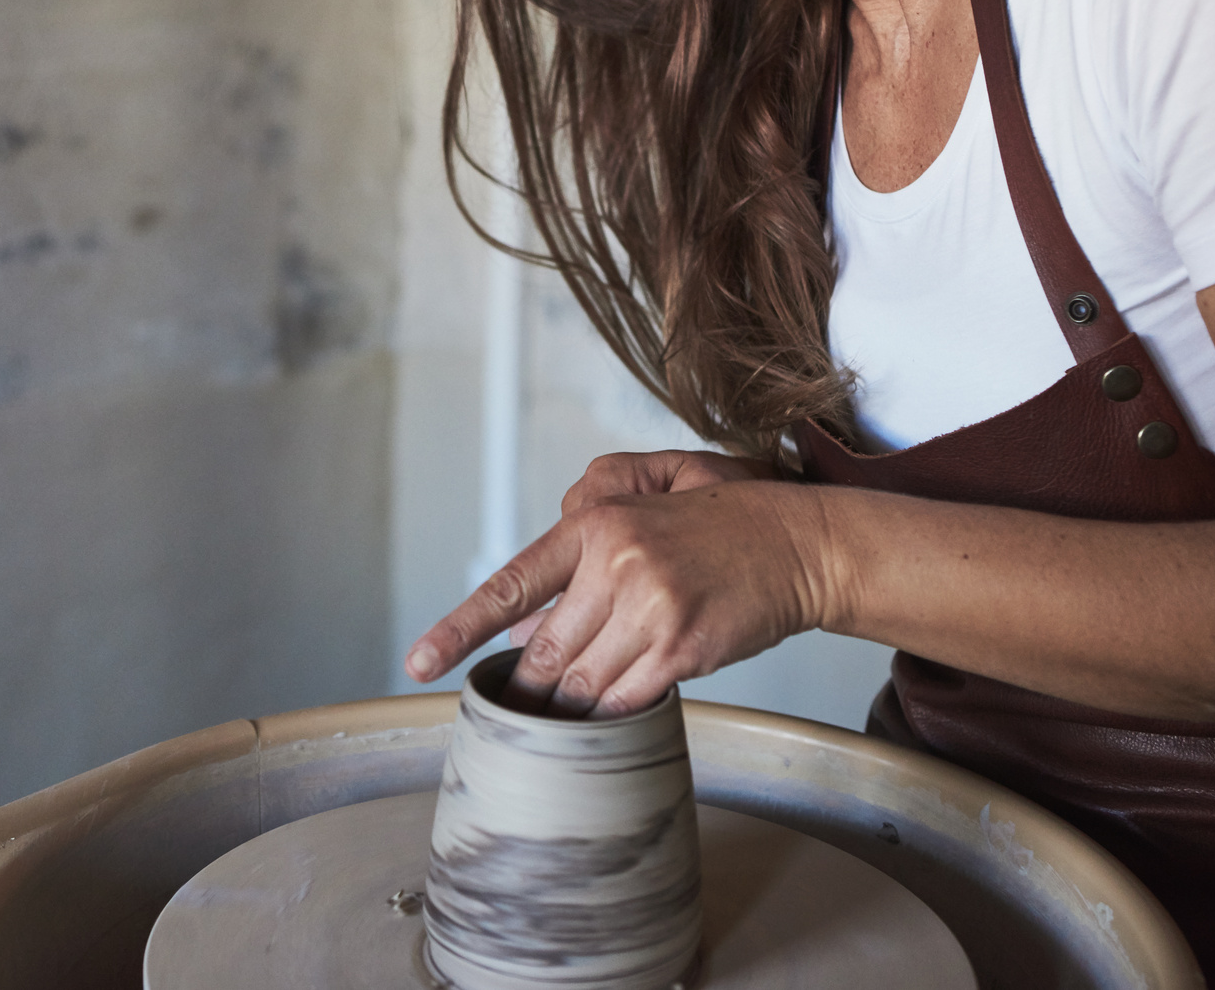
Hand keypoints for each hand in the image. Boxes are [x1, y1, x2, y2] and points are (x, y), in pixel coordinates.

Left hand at [405, 449, 830, 716]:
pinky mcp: (683, 648)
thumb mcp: (640, 504)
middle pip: (546, 653)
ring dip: (575, 705)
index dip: (457, 630)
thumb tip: (524, 631)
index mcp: (594, 524)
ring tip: (583, 701)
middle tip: (528, 702)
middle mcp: (616, 563)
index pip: (510, 585)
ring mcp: (651, 608)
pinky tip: (625, 698)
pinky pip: (626, 700)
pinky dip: (617, 710)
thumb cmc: (715, 526)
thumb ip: (574, 554)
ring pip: (583, 685)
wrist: (796, 544)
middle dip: (534, 687)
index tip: (418, 664)